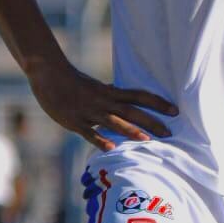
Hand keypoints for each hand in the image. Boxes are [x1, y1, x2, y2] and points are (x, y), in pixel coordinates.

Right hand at [27, 57, 177, 151]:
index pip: (139, 96)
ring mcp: (89, 111)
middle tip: (170, 132)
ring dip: (131, 130)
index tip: (175, 111)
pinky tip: (111, 148)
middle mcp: (103, 101)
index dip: (158, 103)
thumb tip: (123, 98)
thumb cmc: (72, 82)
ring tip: (147, 140)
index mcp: (110, 92)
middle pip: (132, 111)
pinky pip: (88, 132)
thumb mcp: (95, 87)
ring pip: (113, 121)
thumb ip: (109, 95)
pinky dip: (100, 139)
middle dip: (151, 121)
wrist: (48, 73)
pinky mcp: (74, 121)